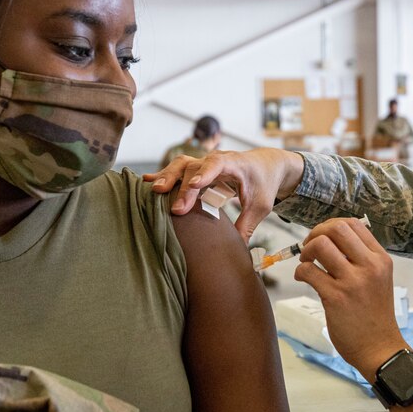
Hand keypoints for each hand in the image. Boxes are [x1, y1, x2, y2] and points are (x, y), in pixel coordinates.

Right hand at [144, 148, 304, 241]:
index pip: (217, 165)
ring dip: (167, 177)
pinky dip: (164, 176)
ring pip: (181, 166)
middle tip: (175, 208)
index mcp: (234, 163)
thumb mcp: (260, 206)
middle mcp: (216, 160)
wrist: (265, 164)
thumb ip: (248, 225)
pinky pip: (178, 170)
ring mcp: (204, 163)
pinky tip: (147, 183)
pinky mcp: (197, 169)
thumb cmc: (263, 183)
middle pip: (194, 168)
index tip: (196, 185)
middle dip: (183, 186)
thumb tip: (239, 250)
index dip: (206, 174)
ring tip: (153, 190)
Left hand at [293, 217, 406, 376]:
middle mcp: (370, 266)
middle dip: (316, 233)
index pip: (353, 224)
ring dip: (307, 251)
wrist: (380, 349)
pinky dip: (300, 271)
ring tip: (307, 264)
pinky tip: (304, 279)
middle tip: (310, 249)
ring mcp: (353, 282)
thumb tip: (330, 240)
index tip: (322, 238)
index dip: (330, 226)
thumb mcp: (378, 279)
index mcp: (380, 259)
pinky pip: (309, 271)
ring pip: (321, 245)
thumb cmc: (374, 315)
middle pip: (336, 229)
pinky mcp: (336, 298)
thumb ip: (361, 259)